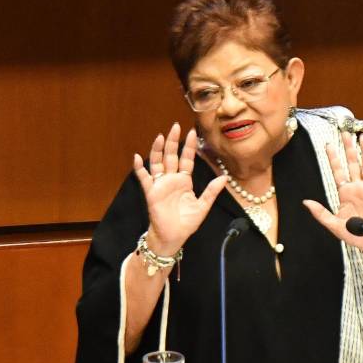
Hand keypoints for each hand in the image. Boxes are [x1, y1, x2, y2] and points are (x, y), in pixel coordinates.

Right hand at [133, 122, 227, 254]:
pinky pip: (144, 178)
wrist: (173, 237)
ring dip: (157, 150)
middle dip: (173, 141)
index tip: (192, 132)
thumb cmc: (186, 223)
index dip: (189, 146)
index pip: (187, 159)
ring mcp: (160, 184)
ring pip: (158, 163)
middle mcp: (172, 179)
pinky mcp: (151, 192)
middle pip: (171, 156)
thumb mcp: (203, 206)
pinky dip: (140, 168)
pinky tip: (138, 158)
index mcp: (184, 181)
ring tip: (159, 136)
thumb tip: (224, 178)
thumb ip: (211, 192)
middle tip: (175, 126)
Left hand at [302, 131, 362, 254]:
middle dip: (348, 148)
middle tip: (346, 132)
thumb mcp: (334, 225)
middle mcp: (357, 187)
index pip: (338, 171)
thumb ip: (320, 213)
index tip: (328, 144)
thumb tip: (305, 202)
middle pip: (352, 163)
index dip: (333, 158)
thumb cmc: (353, 234)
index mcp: (345, 192)